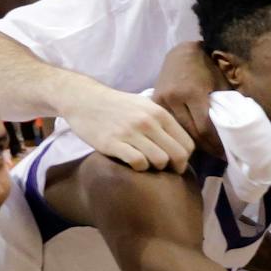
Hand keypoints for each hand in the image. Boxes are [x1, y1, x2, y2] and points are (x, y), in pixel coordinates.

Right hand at [63, 81, 193, 171]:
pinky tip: (133, 164)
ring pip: (160, 160)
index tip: (177, 164)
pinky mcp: (112, 142)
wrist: (84, 99)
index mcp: (159, 113)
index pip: (187, 144)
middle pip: (178, 155)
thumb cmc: (117, 106)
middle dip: (175, 167)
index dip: (185, 158)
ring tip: (147, 165)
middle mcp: (148, 122)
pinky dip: (139, 168)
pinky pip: (138, 162)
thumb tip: (182, 144)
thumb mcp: (145, 106)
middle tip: (166, 171)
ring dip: (156, 168)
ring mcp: (130, 132)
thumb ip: (163, 122)